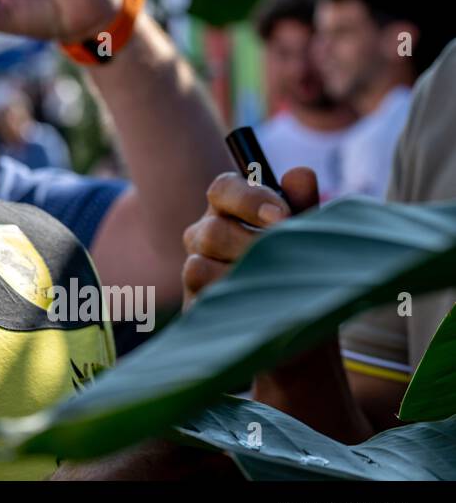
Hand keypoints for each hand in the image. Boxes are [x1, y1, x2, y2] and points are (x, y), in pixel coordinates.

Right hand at [181, 167, 318, 307]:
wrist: (303, 329)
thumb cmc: (303, 275)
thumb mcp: (309, 239)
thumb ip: (304, 205)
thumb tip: (300, 172)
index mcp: (231, 211)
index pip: (223, 188)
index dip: (249, 198)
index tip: (283, 216)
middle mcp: (206, 235)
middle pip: (213, 228)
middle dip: (253, 246)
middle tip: (285, 261)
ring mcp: (196, 267)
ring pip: (200, 258)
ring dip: (243, 271)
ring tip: (275, 286)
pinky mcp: (193, 300)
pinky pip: (199, 285)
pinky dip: (232, 293)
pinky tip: (259, 304)